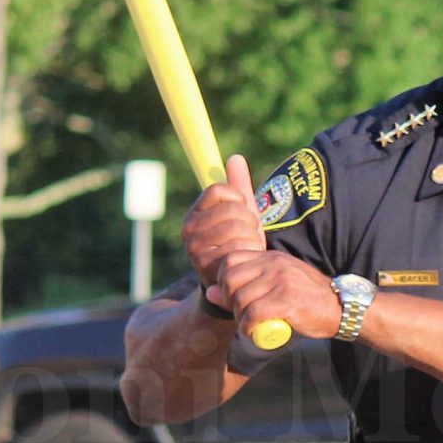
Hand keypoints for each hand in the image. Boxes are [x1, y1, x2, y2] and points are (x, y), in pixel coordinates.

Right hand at [182, 154, 263, 308]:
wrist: (234, 285)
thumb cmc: (239, 245)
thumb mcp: (240, 215)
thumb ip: (238, 187)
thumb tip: (236, 157)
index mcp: (194, 214)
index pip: (218, 190)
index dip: (237, 198)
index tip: (242, 211)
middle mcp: (189, 231)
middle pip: (232, 209)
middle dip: (250, 221)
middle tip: (249, 236)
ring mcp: (196, 249)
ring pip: (239, 226)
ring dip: (253, 238)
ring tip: (249, 248)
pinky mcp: (209, 267)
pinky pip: (241, 247)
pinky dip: (252, 253)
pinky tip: (248, 261)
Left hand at [219, 250, 341, 339]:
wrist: (343, 308)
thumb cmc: (309, 300)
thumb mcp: (277, 285)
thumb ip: (247, 286)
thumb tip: (210, 293)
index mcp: (271, 257)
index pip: (230, 261)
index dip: (225, 282)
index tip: (235, 298)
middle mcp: (274, 264)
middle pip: (230, 278)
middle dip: (229, 300)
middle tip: (242, 315)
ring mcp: (281, 280)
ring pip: (241, 298)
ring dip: (241, 317)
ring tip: (252, 325)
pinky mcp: (287, 299)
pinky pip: (254, 313)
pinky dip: (250, 327)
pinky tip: (257, 332)